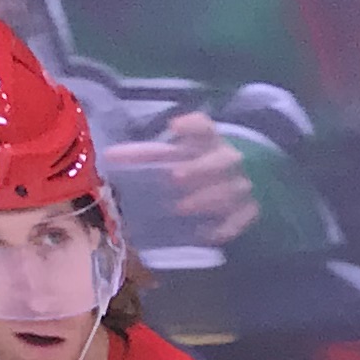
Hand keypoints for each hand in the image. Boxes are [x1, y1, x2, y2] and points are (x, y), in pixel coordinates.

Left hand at [144, 111, 260, 243]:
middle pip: (223, 160)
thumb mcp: (176, 157)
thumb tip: (109, 157)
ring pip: (231, 191)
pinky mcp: (250, 211)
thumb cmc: (198, 168)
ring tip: (182, 208)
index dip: (192, 125)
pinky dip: (225, 227)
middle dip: (200, 168)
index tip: (173, 127)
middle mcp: (229, 161)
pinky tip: (206, 234)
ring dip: (207, 198)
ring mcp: (243, 186)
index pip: (206, 127)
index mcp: (210, 142)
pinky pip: (241, 220)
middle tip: (176, 177)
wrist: (248, 185)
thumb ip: (147, 157)